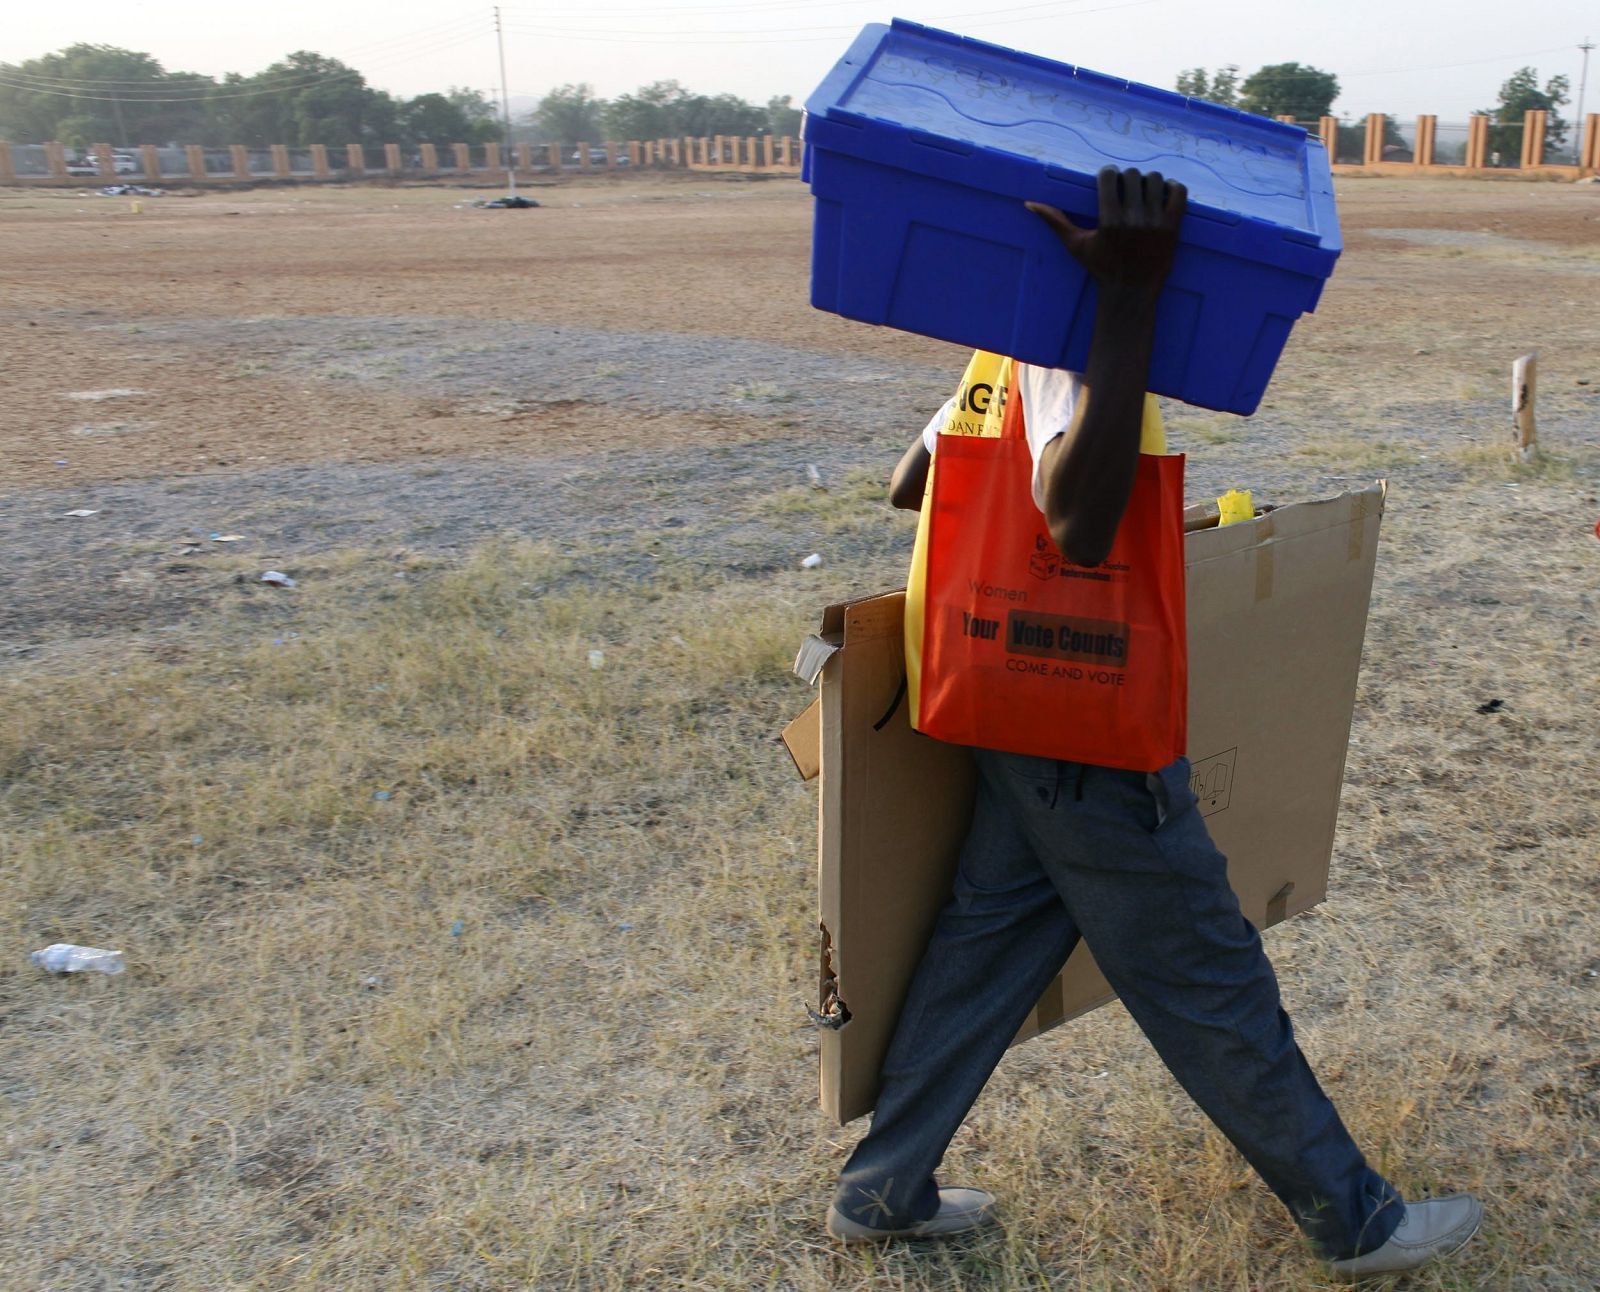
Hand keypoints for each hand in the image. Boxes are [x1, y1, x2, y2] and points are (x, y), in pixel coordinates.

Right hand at [1026, 166, 1186, 300]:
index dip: (1108, 174)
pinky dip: (1172, 187)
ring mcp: (1155, 223)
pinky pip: (1179, 193)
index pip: (1110, 176)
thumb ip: (1055, 222)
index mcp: (1109, 220)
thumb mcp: (1075, 245)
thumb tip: (1029, 204)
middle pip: (1133, 174)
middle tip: (1125, 189)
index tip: (1108, 181)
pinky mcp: (1173, 227)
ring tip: (1144, 191)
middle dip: (1127, 178)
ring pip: (1156, 179)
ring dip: (1149, 180)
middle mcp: (1133, 219)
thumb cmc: (1100, 268)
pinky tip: (1163, 194)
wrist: (1130, 292)